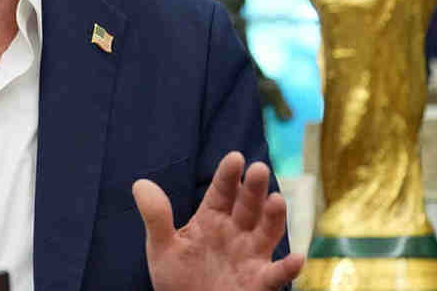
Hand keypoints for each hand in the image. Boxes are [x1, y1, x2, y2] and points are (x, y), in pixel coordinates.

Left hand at [134, 151, 304, 290]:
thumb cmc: (178, 279)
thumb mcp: (162, 247)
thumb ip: (156, 216)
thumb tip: (140, 183)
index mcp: (212, 218)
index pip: (222, 192)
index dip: (228, 175)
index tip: (235, 158)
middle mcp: (236, 232)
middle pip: (247, 206)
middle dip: (253, 188)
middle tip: (258, 169)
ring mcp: (250, 256)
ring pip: (266, 232)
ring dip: (274, 217)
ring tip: (276, 200)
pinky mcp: (258, 282)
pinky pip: (275, 274)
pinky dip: (287, 268)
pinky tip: (297, 259)